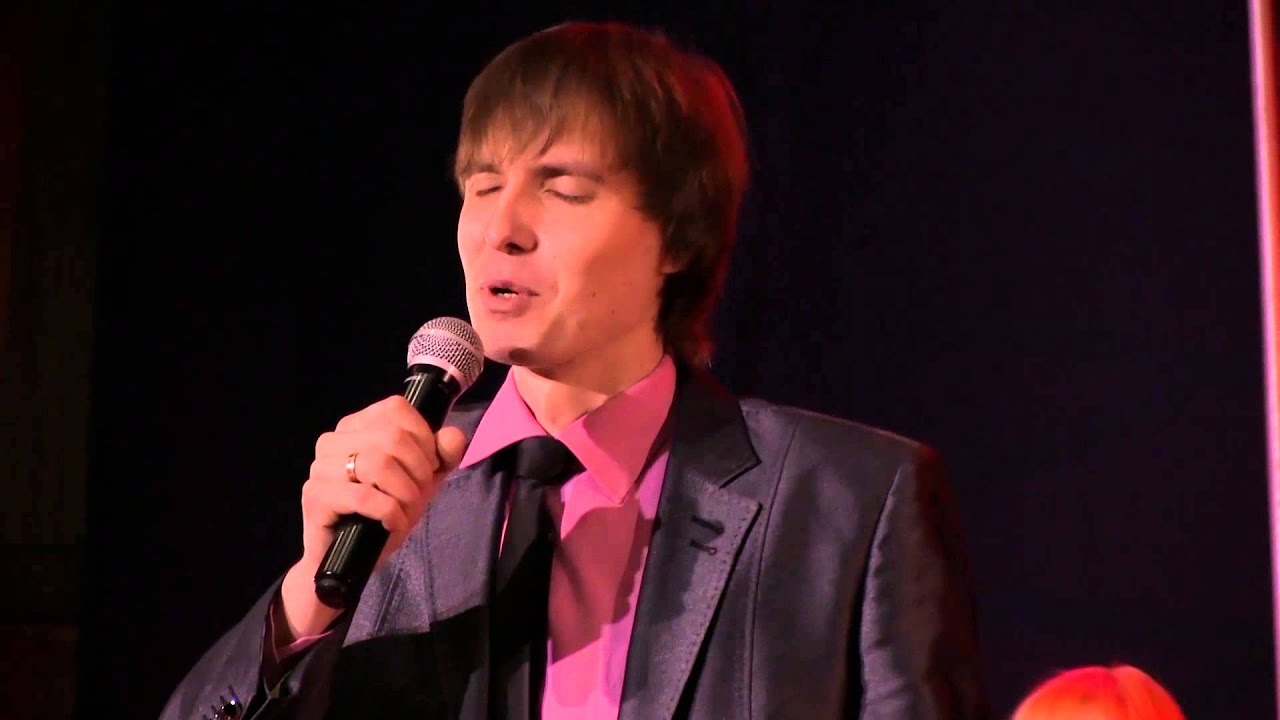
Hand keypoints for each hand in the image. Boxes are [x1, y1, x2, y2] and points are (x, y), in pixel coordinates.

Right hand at [279, 396, 467, 639]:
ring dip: (404, 492)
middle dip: (418, 471)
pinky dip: (390, 512)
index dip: (423, 437)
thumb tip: (452, 435)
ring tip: (405, 511)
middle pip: (392, 437)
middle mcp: (333, 440)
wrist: (349, 560)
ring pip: (378, 463)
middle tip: (418, 496)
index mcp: (356, 426)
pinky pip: (365, 496)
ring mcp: (320, 467)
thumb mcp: (423, 480)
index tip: (428, 467)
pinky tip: (392, 524)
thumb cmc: (384, 514)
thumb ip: (443, 454)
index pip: (395, 409)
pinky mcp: (316, 497)